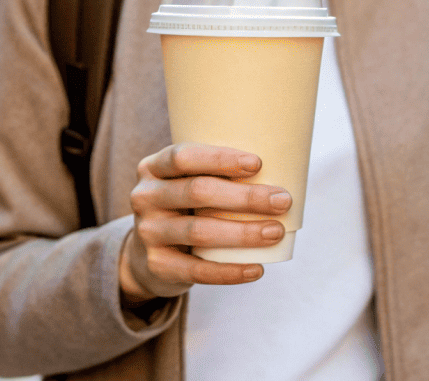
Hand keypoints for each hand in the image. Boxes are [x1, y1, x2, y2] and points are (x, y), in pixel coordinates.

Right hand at [119, 143, 292, 304]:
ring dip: (243, 233)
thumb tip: (283, 167)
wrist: (146, 254)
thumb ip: (216, 174)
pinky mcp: (157, 265)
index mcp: (153, 167)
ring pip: (199, 231)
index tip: (258, 164)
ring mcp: (147, 232)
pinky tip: (257, 268)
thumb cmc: (184, 207)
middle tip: (282, 200)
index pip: (183, 156)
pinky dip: (230, 271)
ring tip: (276, 231)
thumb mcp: (185, 182)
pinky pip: (198, 270)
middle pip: (197, 192)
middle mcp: (145, 196)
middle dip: (245, 197)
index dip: (220, 159)